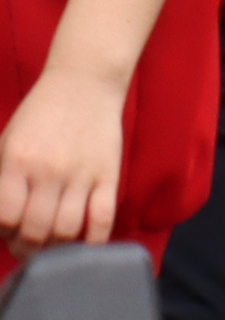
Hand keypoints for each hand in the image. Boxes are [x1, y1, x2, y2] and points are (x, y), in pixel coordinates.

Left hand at [0, 62, 125, 254]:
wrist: (84, 83)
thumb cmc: (40, 114)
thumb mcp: (7, 142)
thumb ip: (1, 180)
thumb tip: (2, 219)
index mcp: (17, 162)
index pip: (6, 219)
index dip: (3, 232)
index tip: (8, 230)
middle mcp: (49, 170)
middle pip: (35, 231)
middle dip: (26, 247)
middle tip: (27, 244)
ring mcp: (81, 173)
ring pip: (66, 230)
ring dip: (55, 246)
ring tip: (51, 241)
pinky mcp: (108, 173)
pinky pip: (103, 219)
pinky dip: (93, 240)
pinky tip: (83, 241)